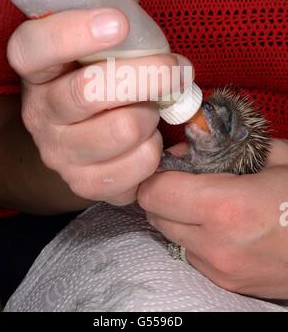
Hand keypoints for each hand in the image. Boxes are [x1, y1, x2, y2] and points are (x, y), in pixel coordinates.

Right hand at [7, 0, 189, 205]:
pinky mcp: (84, 184)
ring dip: (152, 113)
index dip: (71, 32)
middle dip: (146, 75)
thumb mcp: (101, 39)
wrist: (80, 140)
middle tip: (171, 68)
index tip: (117, 22)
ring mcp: (59, 153)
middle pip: (87, 92)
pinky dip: (154, 150)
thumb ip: (110, 1)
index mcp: (36, 68)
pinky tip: (148, 139)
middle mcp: (40, 113)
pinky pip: (135, 168)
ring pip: (120, 130)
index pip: (32, 47)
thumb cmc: (96, 78)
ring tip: (153, 106)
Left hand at [138, 138, 287, 298]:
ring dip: (177, 214)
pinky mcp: (230, 285)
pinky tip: (220, 222)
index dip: (157, 171)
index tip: (171, 161)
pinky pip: (191, 253)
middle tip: (187, 176)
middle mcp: (216, 245)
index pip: (155, 192)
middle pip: (155, 215)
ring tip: (206, 199)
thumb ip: (230, 146)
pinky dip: (193, 235)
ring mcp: (222, 270)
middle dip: (163, 192)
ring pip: (169, 236)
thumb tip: (194, 145)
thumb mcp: (281, 157)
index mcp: (227, 208)